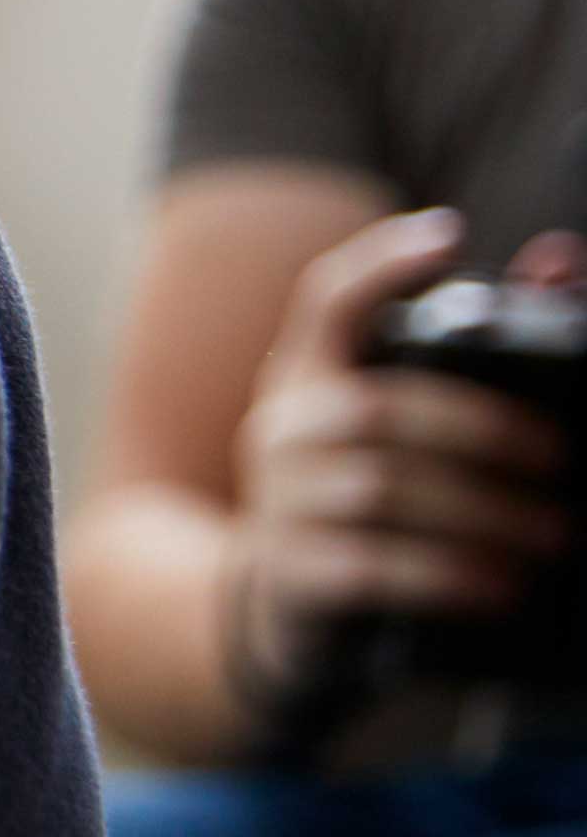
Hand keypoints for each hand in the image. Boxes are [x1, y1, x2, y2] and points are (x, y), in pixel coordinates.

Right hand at [226, 208, 574, 708]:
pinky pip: (367, 569)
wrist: (289, 600)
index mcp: (310, 374)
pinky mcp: (289, 571)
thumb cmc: (374, 491)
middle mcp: (283, 427)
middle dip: (483, 433)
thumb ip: (481, 346)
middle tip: (563, 460)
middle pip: (377, 412)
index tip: (448, 236)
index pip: (328, 299)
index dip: (381, 265)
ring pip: (379, 493)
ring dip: (481, 514)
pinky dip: (444, 576)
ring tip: (553, 536)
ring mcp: (278, 500)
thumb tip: (563, 260)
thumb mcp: (402, 423)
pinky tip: (500, 585)